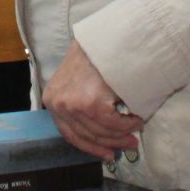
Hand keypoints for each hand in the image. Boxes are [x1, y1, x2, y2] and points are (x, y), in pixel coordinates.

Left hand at [41, 41, 143, 159]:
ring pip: (102, 131)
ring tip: (137, 129)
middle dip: (111, 143)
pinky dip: (128, 124)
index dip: (91, 147)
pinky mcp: (90, 104)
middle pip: (87, 135)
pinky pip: (113, 123)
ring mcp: (72, 105)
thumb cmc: (93, 54)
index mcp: (51, 99)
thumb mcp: (76, 79)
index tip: (106, 154)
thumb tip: (97, 131)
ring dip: (123, 133)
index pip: (70, 134)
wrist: (105, 36)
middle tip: (130, 145)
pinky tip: (137, 119)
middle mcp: (58, 104)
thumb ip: (78, 103)